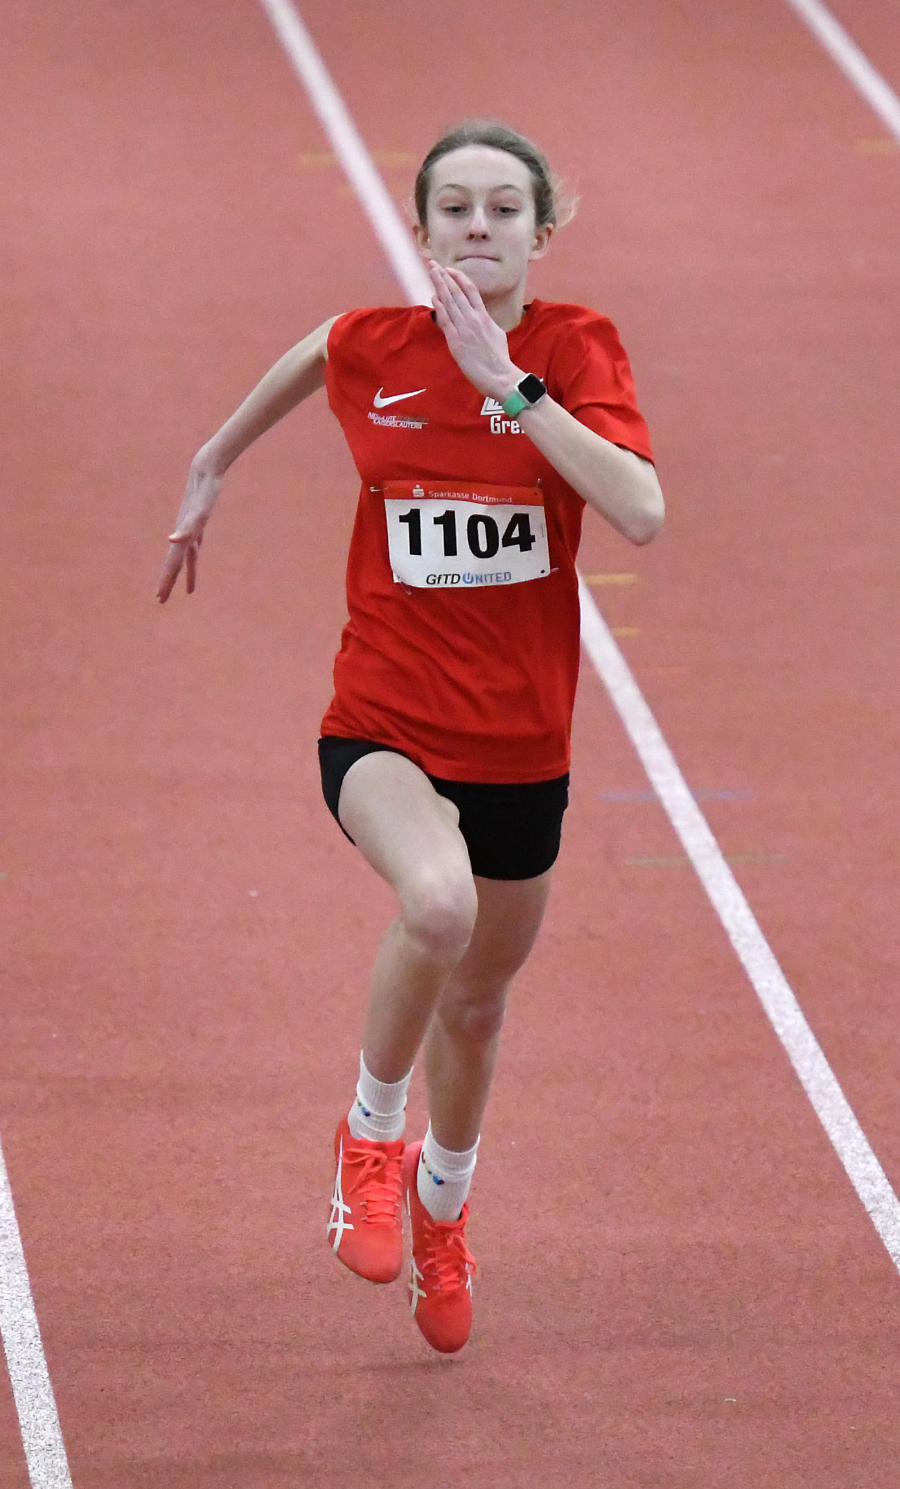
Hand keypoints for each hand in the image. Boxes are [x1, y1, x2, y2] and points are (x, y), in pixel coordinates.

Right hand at [156, 459, 220, 601]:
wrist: (206, 471)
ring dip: (185, 573)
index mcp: (183, 536)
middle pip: (175, 564)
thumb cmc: (204, 492)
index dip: (166, 581)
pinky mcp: (198, 522)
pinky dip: (194, 555)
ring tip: (187, 591)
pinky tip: (195, 556)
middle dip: (169, 582)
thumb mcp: (199, 512)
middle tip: (161, 599)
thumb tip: (171, 540)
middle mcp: (183, 534)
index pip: (172, 564)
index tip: (159, 598)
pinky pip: (195, 544)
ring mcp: (190, 528)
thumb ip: (187, 528)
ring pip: (187, 557)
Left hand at [429, 262, 518, 399]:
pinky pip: (445, 320)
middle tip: (433, 264)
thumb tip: (480, 317)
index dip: (459, 278)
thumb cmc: (499, 359)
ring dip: (439, 286)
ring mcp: (464, 329)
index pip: (470, 290)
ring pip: (449, 302)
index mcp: (484, 316)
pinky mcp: (456, 341)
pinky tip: (433, 296)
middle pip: (456, 292)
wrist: (499, 375)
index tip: (450, 269)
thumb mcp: (496, 334)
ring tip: (432, 273)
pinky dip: (439, 307)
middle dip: (444, 276)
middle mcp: (473, 319)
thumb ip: (486, 323)